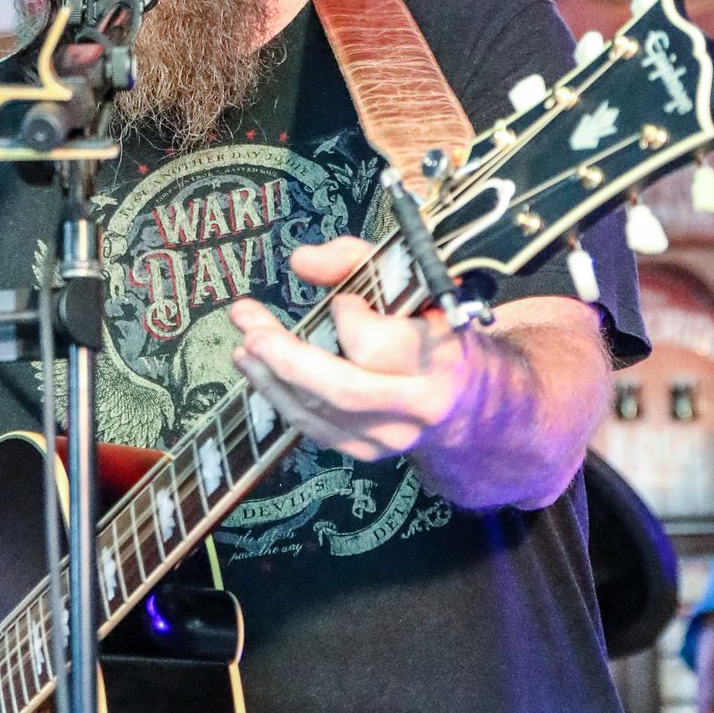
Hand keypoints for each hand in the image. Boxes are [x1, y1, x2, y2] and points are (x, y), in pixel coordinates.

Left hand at [230, 237, 482, 461]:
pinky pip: (311, 429)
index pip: (380, 346)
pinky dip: (279, 397)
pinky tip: (258, 370)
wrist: (469, 400)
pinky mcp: (365, 451)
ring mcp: (390, 437)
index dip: (350, 319)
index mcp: (438, 358)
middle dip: (288, 357)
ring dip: (270, 377)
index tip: (342, 300)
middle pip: (342, 390)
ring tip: (244, 346)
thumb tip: (302, 261)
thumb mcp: (413, 283)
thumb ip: (357, 261)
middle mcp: (416, 405)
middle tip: (251, 329)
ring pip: (318, 413)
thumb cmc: (434, 329)